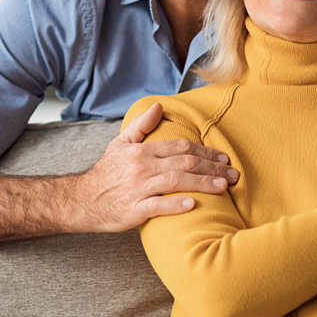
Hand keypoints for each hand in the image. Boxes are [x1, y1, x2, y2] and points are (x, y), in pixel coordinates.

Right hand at [70, 103, 238, 232]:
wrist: (82, 200)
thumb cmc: (106, 172)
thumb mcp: (121, 143)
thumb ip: (141, 125)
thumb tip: (158, 107)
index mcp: (143, 150)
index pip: (181, 147)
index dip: (205, 151)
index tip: (223, 157)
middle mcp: (143, 166)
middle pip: (184, 163)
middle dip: (212, 167)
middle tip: (233, 174)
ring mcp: (138, 188)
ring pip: (176, 182)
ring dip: (203, 183)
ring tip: (223, 187)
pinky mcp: (133, 210)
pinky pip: (157, 206)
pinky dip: (175, 205)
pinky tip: (192, 205)